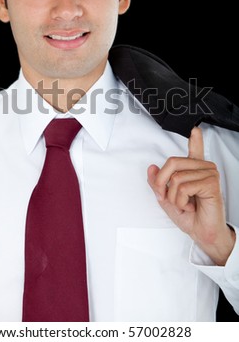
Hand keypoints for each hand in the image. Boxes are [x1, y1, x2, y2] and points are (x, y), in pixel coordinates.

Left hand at [147, 127, 234, 264]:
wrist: (202, 233)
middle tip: (168, 198)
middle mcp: (203, 168)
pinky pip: (184, 186)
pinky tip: (191, 205)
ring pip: (176, 177)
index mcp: (194, 170)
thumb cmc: (190, 217)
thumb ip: (157, 183)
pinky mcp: (211, 183)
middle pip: (172, 163)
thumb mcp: (166, 199)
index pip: (195, 149)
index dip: (195, 139)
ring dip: (174, 197)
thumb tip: (151, 167)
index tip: (195, 129)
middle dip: (162, 183)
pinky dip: (181, 200)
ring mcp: (209, 174)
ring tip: (185, 204)